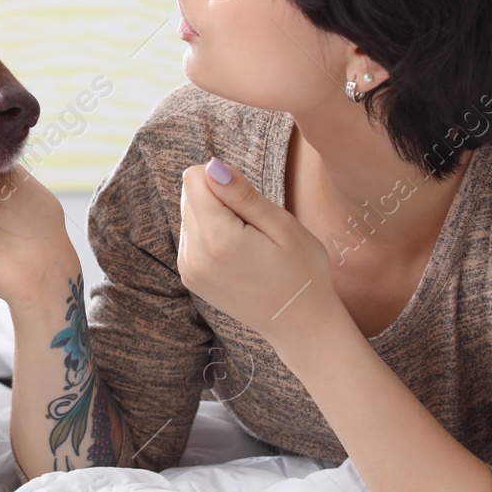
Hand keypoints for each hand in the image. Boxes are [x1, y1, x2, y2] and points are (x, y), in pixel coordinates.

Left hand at [177, 156, 346, 360]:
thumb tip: (212, 167)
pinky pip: (192, 238)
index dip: (225, 180)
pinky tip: (239, 255)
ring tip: (249, 244)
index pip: (194, 177)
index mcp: (216, 239)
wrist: (300, 324)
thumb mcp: (282, 226)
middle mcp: (193, 255)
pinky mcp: (191, 278)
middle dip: (220, 199)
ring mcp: (189, 269)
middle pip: (190, 195)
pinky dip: (212, 236)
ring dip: (216, 219)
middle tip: (254, 227)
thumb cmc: (302, 272)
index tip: (251, 203)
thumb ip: (243, 195)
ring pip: (190, 215)